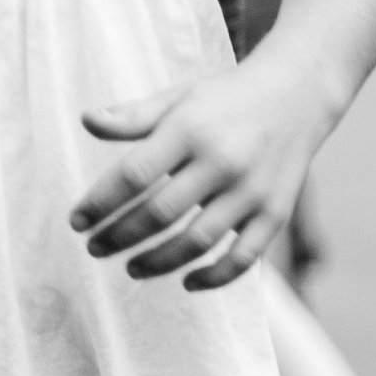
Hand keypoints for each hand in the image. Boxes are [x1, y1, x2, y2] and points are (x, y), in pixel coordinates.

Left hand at [72, 59, 339, 291]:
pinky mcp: (275, 213)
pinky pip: (242, 257)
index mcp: (191, 129)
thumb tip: (86, 120)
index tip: (77, 221)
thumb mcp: (179, 97)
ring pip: (197, 242)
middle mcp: (222, 161)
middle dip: (120, 237)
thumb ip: (133, 116)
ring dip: (157, 263)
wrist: (298, 92)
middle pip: (160, 214)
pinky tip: (187, 282)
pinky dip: (214, 277)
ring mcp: (252, 191)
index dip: (100, 203)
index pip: (134, 175)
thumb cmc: (226, 97)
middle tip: (94, 248)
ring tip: (131, 268)